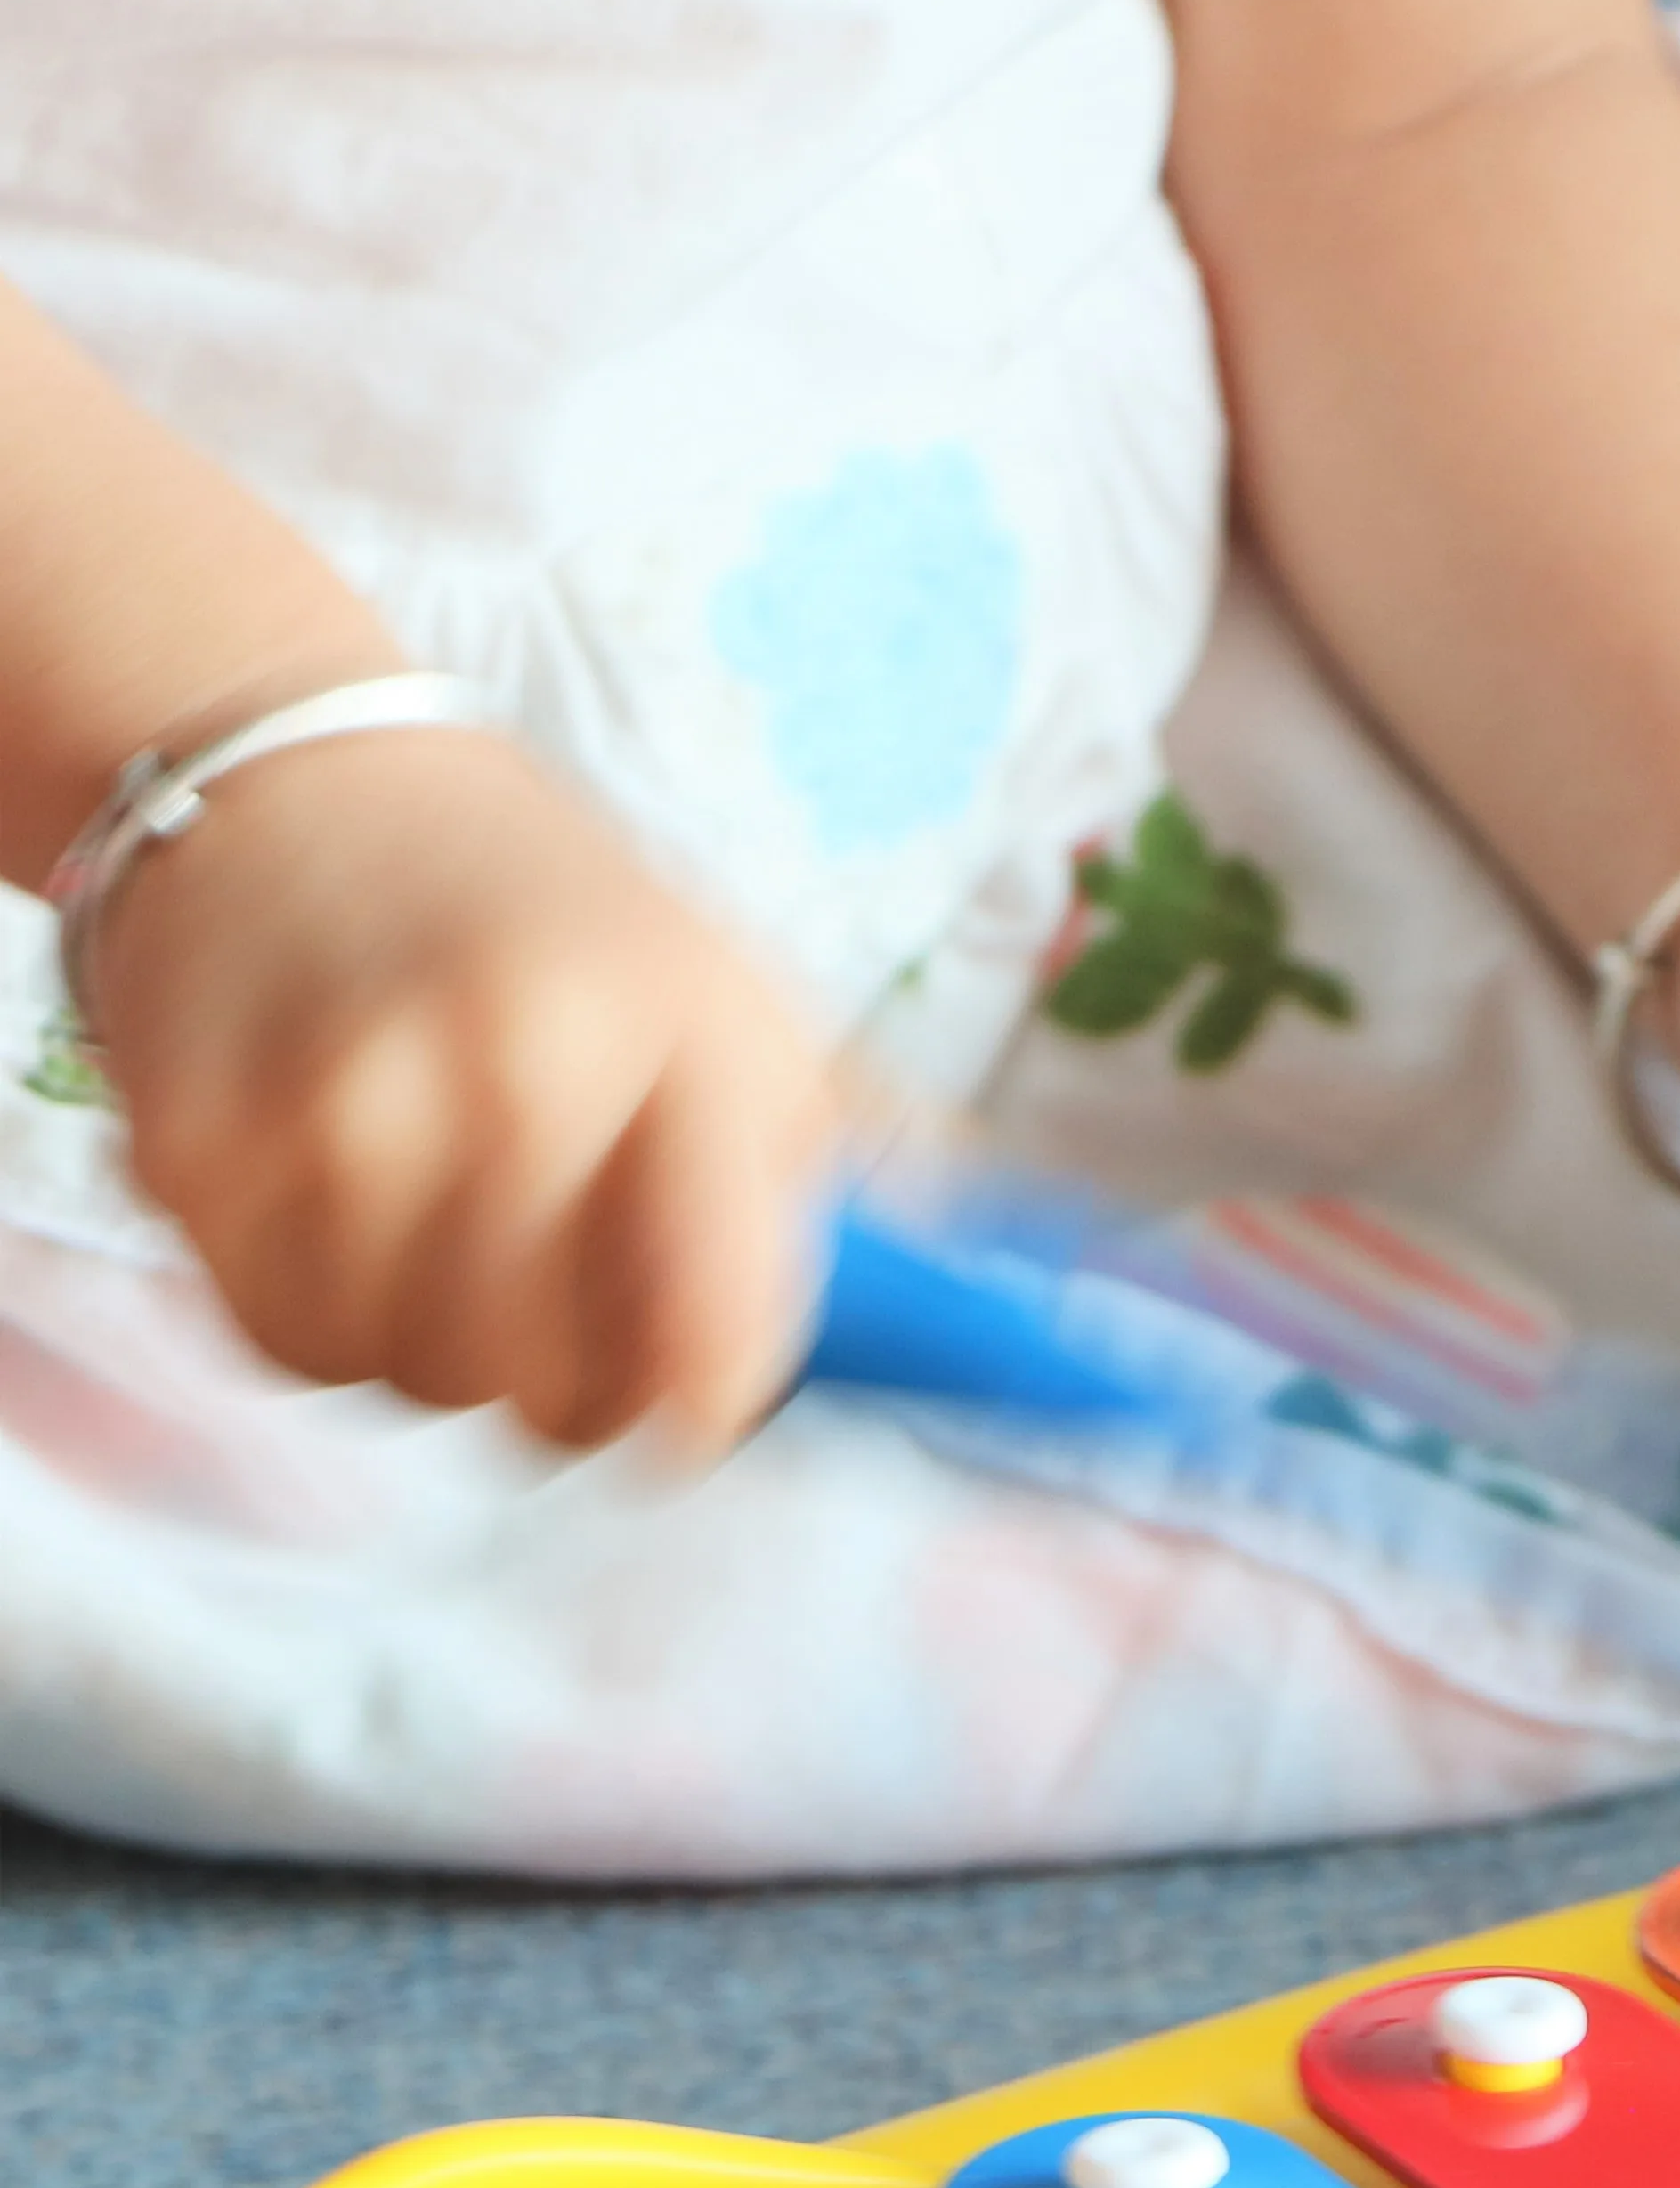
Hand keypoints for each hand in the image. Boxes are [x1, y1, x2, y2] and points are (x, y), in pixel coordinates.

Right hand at [85, 720, 839, 1451]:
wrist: (296, 771)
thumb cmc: (552, 928)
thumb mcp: (732, 1010)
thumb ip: (836, 1179)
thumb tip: (973, 1334)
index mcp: (682, 1039)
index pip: (715, 1322)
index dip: (705, 1406)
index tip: (689, 1415)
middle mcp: (514, 1068)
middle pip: (551, 1387)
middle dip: (568, 1385)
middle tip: (557, 1310)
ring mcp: (345, 1105)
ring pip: (414, 1381)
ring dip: (437, 1352)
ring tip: (444, 1238)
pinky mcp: (199, 1138)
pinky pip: (286, 1343)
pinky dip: (319, 1317)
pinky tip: (341, 1217)